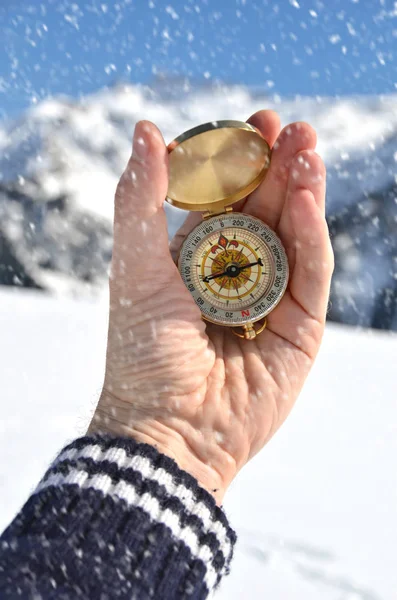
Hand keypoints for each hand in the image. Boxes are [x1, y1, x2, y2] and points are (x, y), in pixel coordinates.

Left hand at [88, 113, 333, 504]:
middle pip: (268, 210)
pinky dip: (311, 237)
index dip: (244, 161)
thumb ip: (140, 201)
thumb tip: (146, 131)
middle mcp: (238, 274)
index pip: (229, 199)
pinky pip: (311, 275)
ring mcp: (273, 299)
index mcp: (199, 257)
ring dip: (303, 192)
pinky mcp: (301, 328)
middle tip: (293, 127)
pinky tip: (304, 201)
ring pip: (296, 236)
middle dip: (282, 167)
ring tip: (308, 150)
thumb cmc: (143, 351)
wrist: (169, 428)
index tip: (255, 122)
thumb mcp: (135, 267)